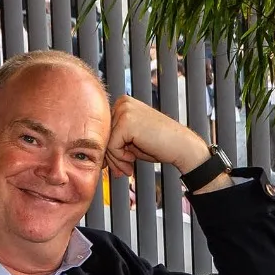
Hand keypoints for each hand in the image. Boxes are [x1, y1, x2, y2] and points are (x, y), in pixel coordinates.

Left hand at [106, 97, 221, 188]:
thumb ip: (114, 140)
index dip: (109, 150)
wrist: (182, 146)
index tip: (119, 163)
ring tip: (127, 168)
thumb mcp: (131, 140)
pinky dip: (120, 157)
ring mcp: (124, 110)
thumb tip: (92, 152)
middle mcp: (122, 102)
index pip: (104, 129)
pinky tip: (133, 159)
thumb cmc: (159, 145)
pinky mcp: (126, 122)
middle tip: (121, 171)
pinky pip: (112, 146)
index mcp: (122, 103)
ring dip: (115, 160)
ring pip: (105, 142)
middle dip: (111, 157)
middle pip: (103, 135)